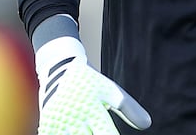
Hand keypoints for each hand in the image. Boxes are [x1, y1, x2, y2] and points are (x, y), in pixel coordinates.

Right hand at [35, 36, 151, 134]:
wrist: (58, 67)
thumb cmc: (89, 81)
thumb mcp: (111, 90)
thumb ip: (129, 108)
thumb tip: (147, 124)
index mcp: (94, 110)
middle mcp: (77, 118)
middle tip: (99, 133)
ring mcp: (60, 123)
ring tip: (88, 132)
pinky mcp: (48, 125)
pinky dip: (64, 134)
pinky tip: (72, 132)